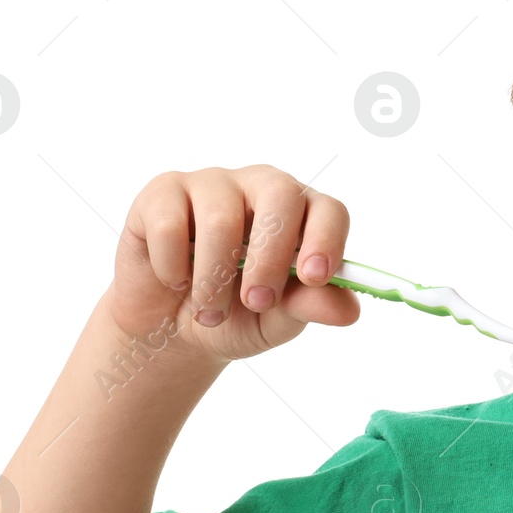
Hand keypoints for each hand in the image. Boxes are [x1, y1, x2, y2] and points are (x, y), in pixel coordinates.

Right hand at [108, 164, 360, 364]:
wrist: (172, 328)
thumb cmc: (236, 315)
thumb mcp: (277, 321)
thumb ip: (310, 308)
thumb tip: (349, 310)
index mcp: (301, 216)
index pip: (327, 209)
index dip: (326, 238)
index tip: (313, 278)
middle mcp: (260, 188)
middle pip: (280, 194)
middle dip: (270, 256)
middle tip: (257, 302)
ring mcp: (212, 184)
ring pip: (221, 216)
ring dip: (214, 280)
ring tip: (211, 314)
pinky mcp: (163, 192)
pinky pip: (170, 223)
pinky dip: (172, 266)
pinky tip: (175, 280)